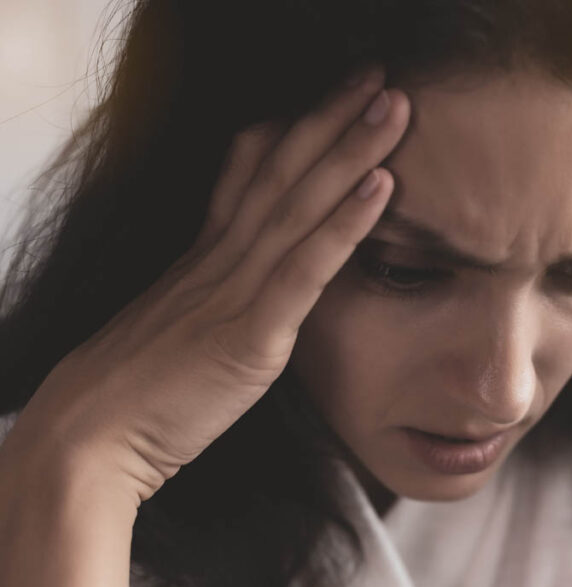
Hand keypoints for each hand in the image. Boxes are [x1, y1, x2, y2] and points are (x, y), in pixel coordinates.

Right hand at [3, 65, 408, 501]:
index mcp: (204, 257)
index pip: (250, 176)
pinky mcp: (252, 333)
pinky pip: (305, 267)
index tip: (334, 98)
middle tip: (378, 74)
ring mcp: (236, 290)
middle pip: (282, 170)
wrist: (88, 440)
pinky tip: (383, 183)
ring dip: (351, 148)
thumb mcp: (180, 329)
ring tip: (394, 103)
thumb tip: (251, 295)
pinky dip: (346, 223)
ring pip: (299, 203)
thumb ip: (218, 302)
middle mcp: (221, 259)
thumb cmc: (135, 393)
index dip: (295, 131)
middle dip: (332, 117)